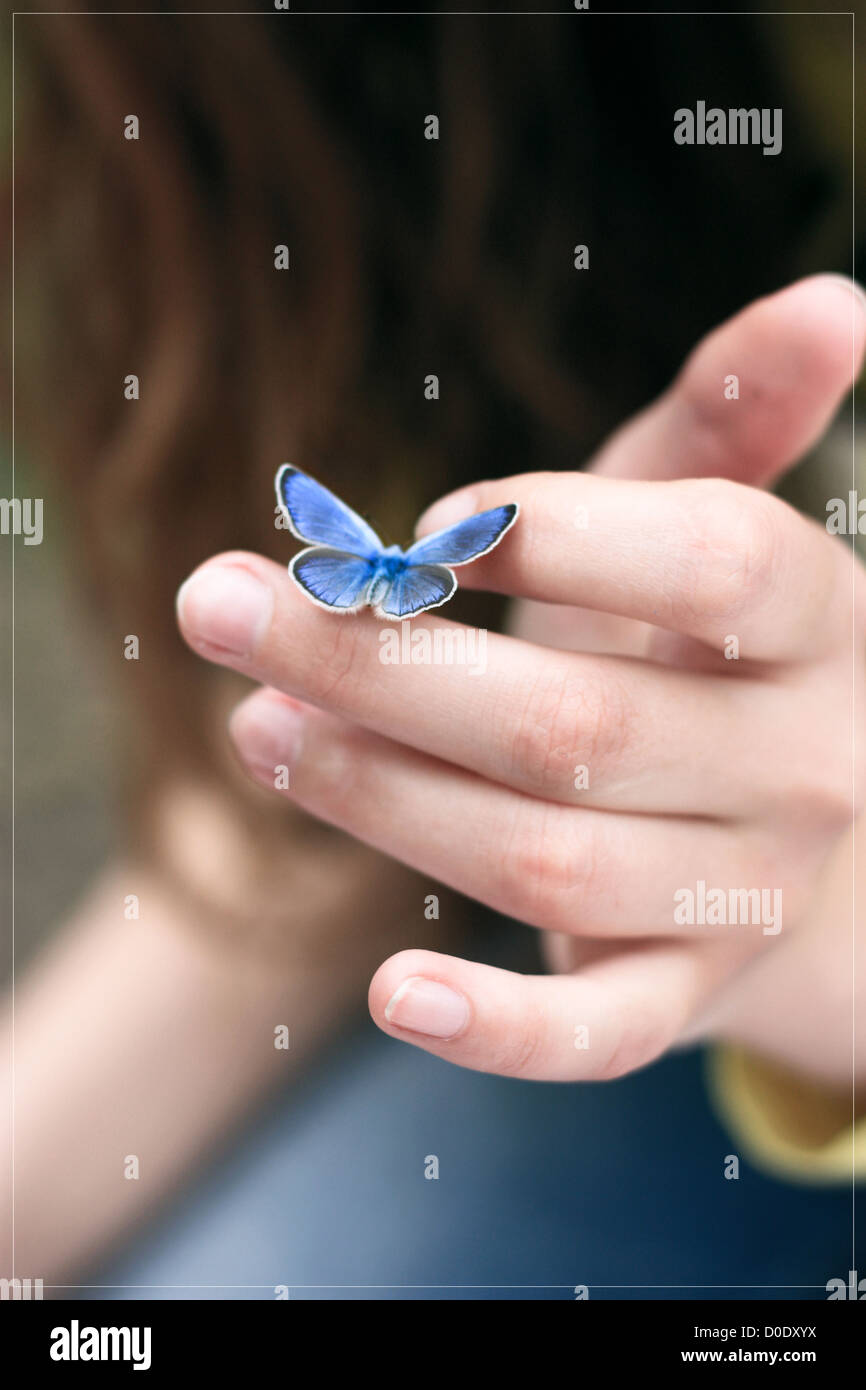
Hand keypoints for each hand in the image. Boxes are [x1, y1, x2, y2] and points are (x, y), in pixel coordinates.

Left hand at [176, 275, 865, 1084]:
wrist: (793, 834)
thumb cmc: (715, 646)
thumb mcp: (720, 520)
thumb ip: (741, 415)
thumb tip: (832, 298)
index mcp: (817, 622)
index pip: (714, 562)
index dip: (559, 535)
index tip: (412, 529)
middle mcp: (798, 766)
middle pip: (579, 721)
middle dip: (380, 663)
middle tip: (224, 605)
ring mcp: (744, 895)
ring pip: (551, 859)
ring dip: (380, 794)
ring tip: (258, 729)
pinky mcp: (683, 994)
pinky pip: (601, 1037)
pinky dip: (499, 1028)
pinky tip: (391, 990)